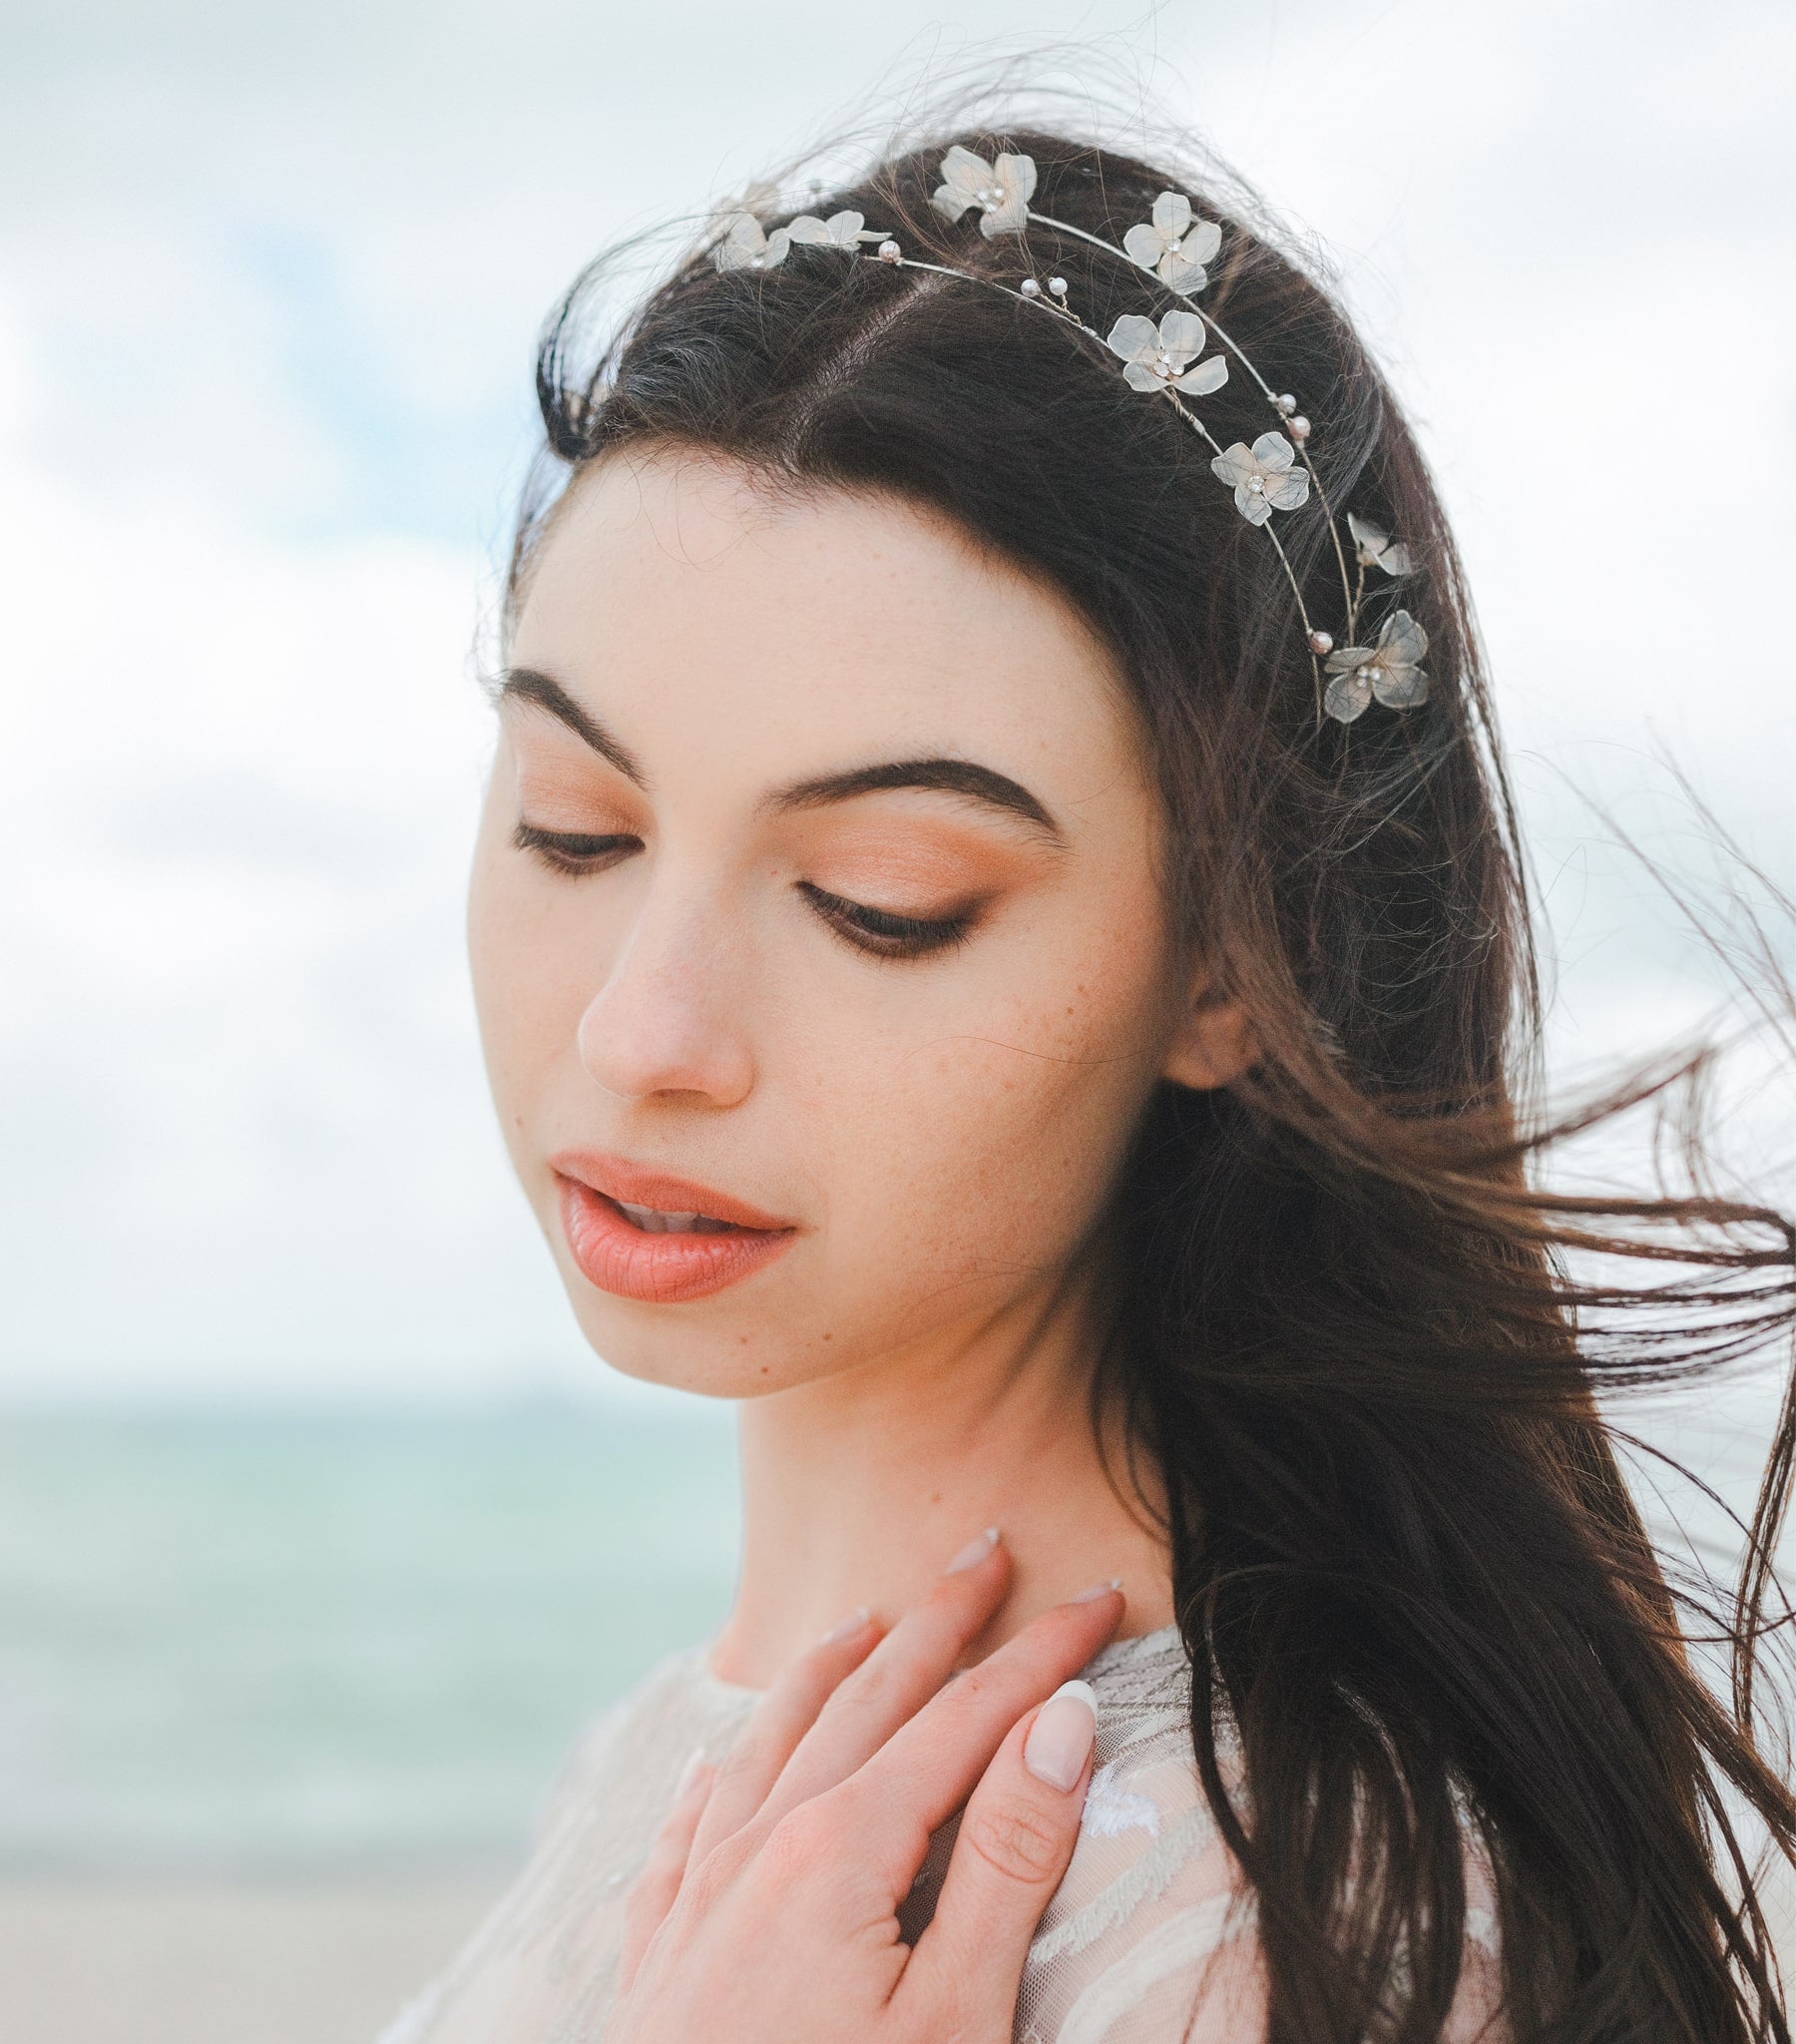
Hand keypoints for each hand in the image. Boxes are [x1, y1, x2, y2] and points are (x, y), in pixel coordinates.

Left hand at [605, 1531, 1123, 2043]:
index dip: (1040, 1654)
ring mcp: (700, 1892)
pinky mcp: (659, 1952)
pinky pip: (691, 1819)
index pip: (964, 1717)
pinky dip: (727, 1763)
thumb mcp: (957, 2021)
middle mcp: (761, 1842)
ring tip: (872, 1617)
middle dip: (940, 1620)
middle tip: (990, 1550)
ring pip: (771, 1736)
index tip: (1099, 1598)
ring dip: (831, 1665)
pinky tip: (726, 1758)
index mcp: (841, 1849)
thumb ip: (1003, 1864)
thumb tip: (1059, 1726)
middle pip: (867, 1696)